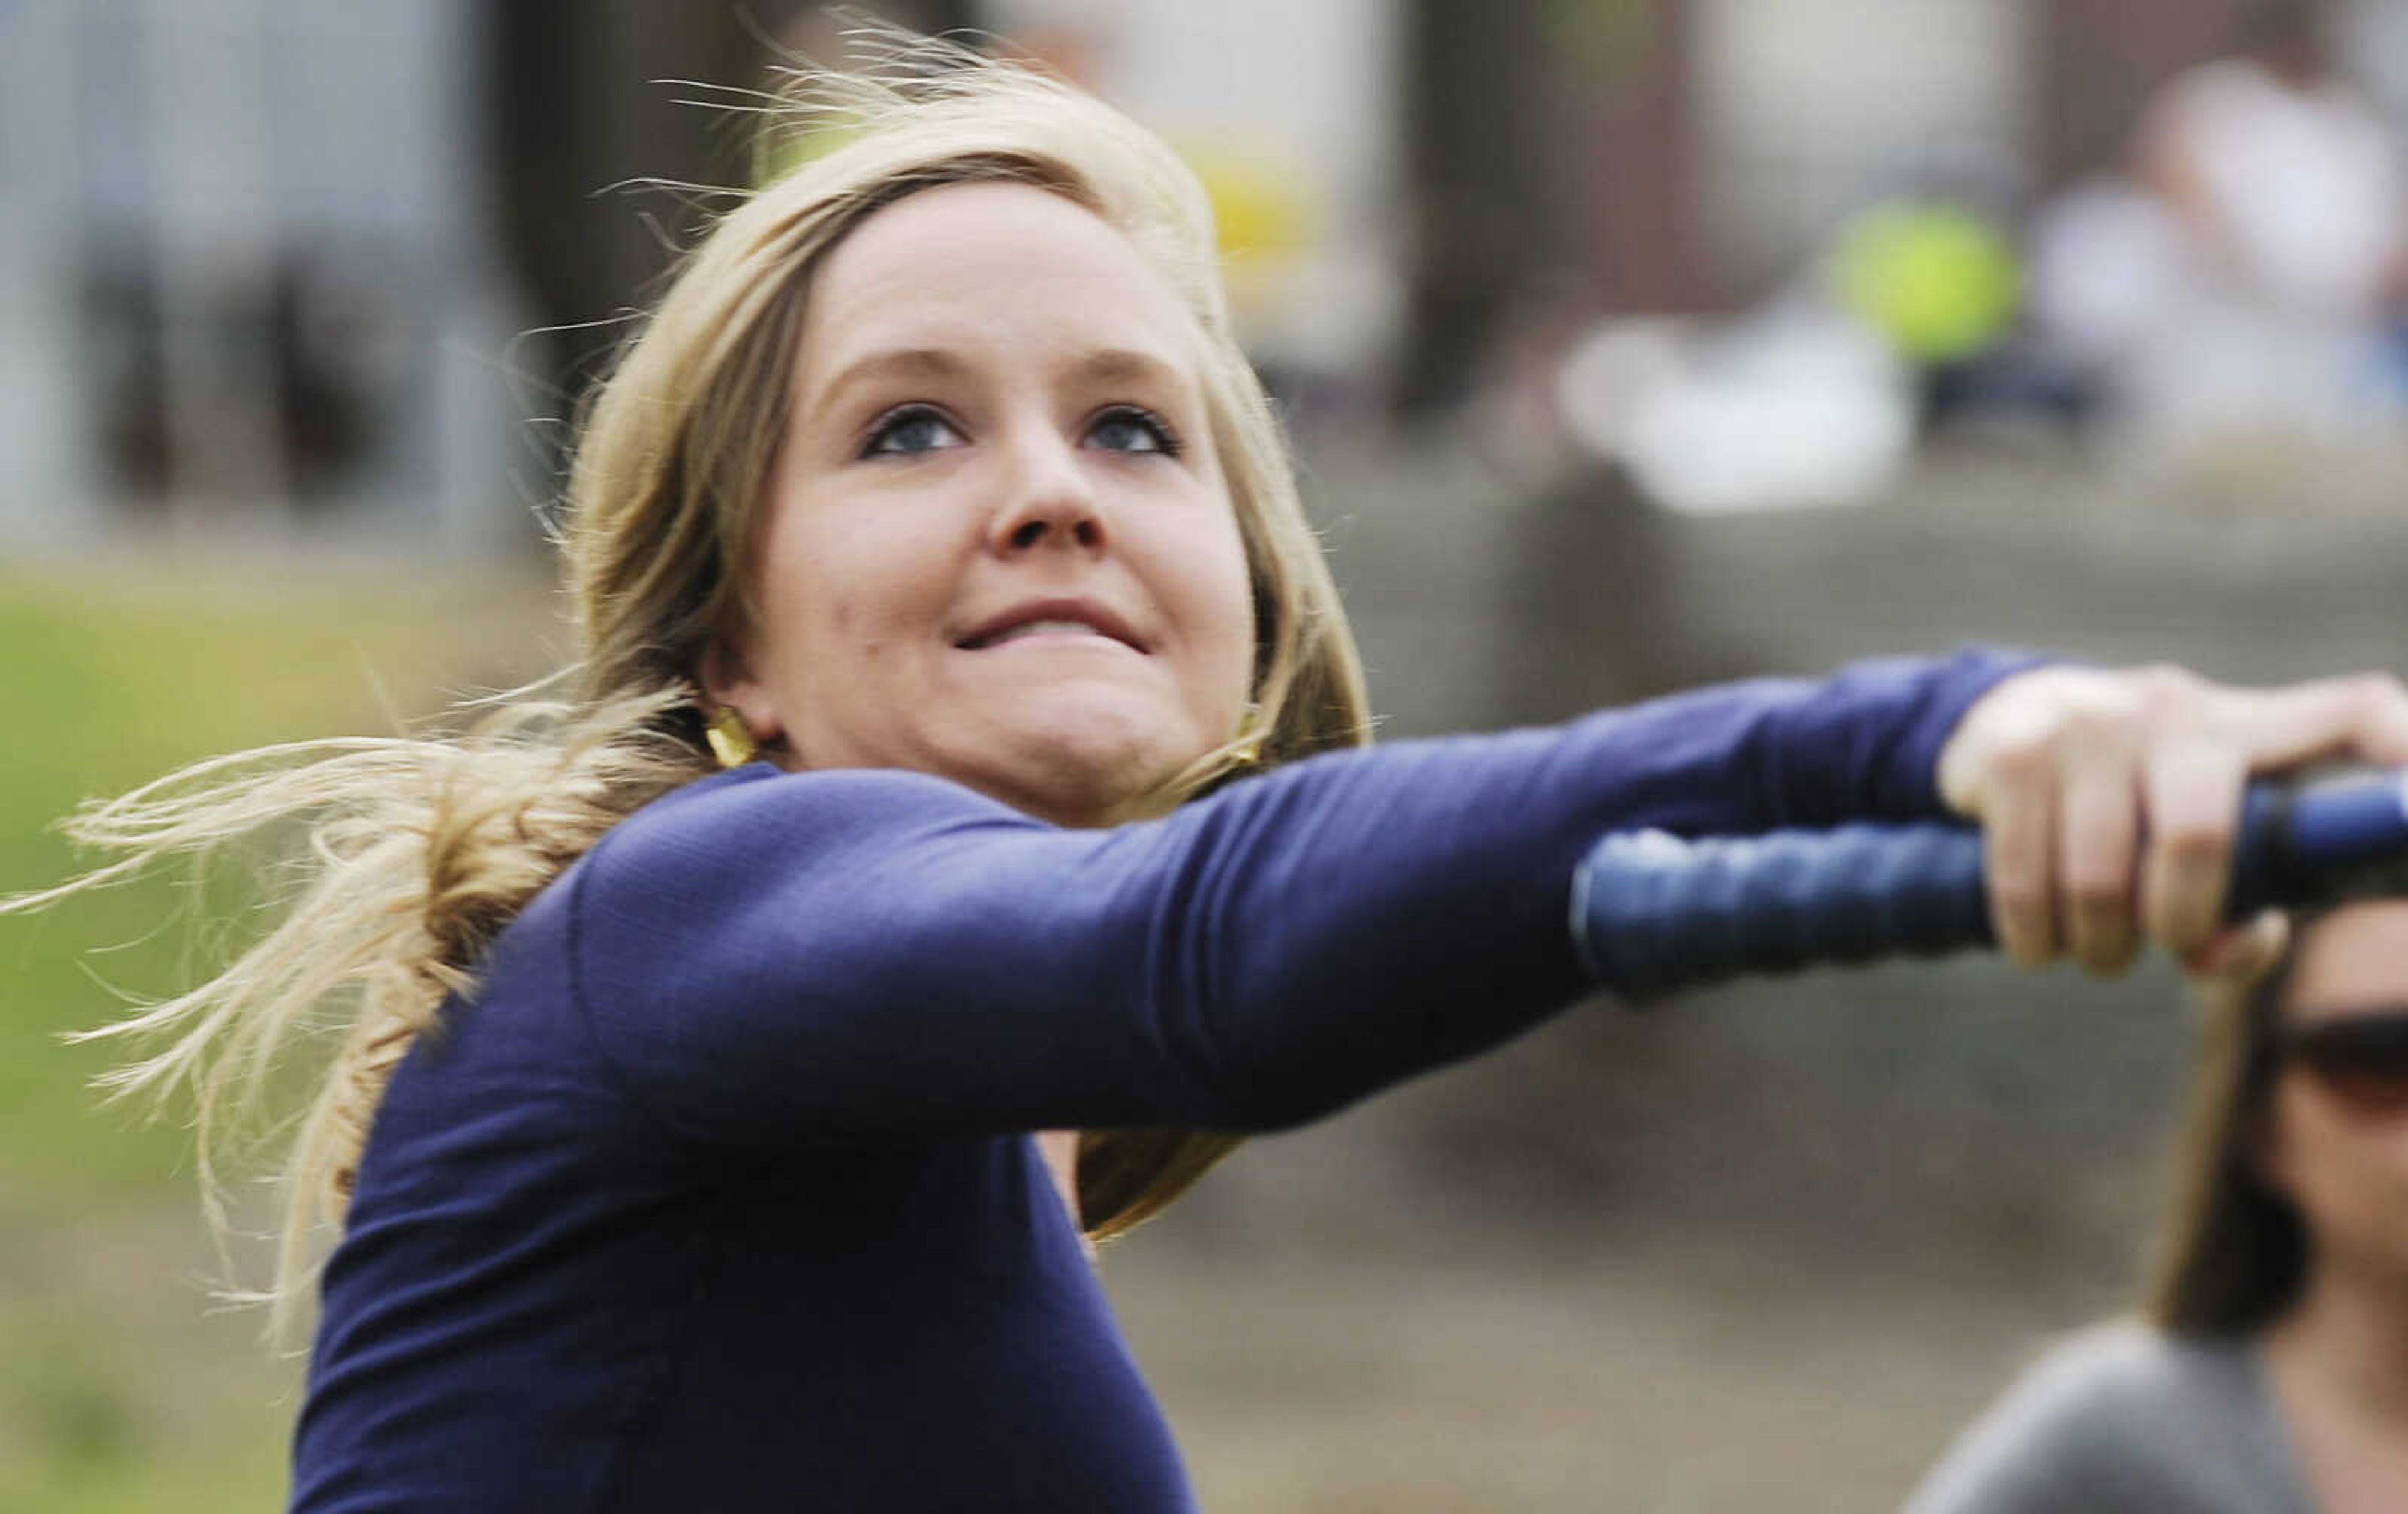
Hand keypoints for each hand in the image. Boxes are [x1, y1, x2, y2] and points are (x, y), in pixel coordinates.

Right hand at [1935, 666, 2407, 977]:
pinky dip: (2033, 936)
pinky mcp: (2014, 750)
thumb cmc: (2124, 805)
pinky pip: (2024, 878)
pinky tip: (2036, 940)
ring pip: (2099, 876)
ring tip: (2090, 951)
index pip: (2352, 713)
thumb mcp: (2187, 839)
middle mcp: (2175, 709)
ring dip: (2095, 947)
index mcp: (2245, 727)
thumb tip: (2217, 954)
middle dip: (2174, 920)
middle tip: (2157, 946)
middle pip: (2200, 834)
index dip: (2404, 749)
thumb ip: (2238, 906)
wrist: (1996, 726)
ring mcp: (2089, 723)